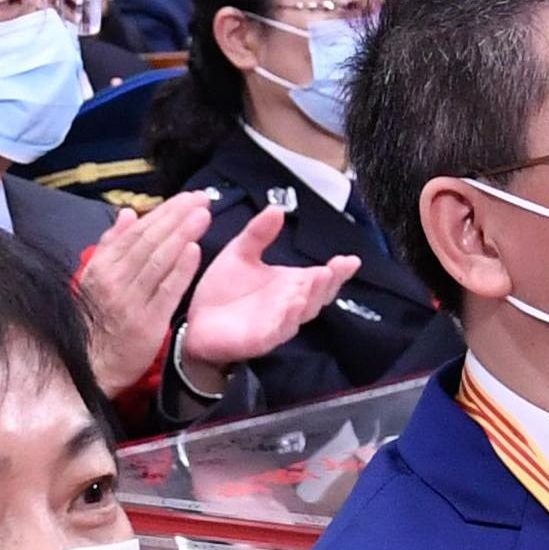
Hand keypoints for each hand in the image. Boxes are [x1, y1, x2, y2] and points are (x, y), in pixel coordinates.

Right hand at [69, 185, 218, 395]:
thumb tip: (127, 213)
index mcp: (102, 267)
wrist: (92, 367)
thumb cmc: (95, 321)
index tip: (186, 198)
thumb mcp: (95, 280)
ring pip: (159, 261)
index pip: (136, 232)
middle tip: (201, 198)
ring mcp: (130, 301)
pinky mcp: (146, 323)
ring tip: (203, 215)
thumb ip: (111, 245)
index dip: (163, 212)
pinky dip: (180, 269)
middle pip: (150, 241)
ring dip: (182, 234)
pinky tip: (195, 250)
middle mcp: (114, 280)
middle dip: (178, 216)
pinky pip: (166, 291)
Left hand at [177, 198, 356, 374]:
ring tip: (315, 280)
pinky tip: (291, 305)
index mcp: (291, 284)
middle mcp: (290, 306)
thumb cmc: (224, 290)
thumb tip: (277, 209)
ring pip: (300, 314)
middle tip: (332, 269)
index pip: (321, 278)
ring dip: (309, 299)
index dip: (339, 272)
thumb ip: (258, 234)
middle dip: (326, 284)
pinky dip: (285, 319)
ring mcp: (277, 325)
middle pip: (317, 297)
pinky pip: (276, 332)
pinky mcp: (259, 340)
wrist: (196, 321)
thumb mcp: (240, 253)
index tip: (351, 260)